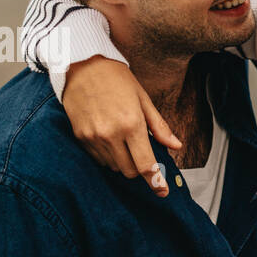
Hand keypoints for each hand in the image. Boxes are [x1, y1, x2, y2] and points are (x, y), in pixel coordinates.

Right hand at [61, 56, 182, 195]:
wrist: (81, 65)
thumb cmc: (116, 79)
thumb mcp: (143, 99)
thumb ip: (159, 126)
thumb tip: (176, 145)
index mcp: (131, 124)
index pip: (146, 165)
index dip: (156, 182)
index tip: (162, 191)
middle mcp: (111, 134)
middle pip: (129, 171)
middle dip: (139, 168)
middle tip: (141, 152)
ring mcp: (93, 137)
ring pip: (113, 167)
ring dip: (122, 161)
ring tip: (123, 139)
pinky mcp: (80, 137)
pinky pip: (97, 158)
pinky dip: (107, 155)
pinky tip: (109, 137)